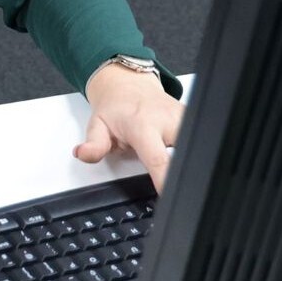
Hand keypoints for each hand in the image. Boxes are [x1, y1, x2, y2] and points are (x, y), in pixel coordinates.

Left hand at [76, 62, 183, 190]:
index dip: (165, 179)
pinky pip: (197, 140)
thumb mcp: (98, 127)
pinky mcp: (193, 117)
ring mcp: (184, 117)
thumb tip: (83, 154)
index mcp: (144, 125)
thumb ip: (94, 145)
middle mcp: (168, 120)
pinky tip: (184, 155)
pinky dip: (192, 151)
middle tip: (178, 187)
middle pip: (186, 153)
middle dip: (185, 172)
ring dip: (189, 160)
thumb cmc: (115, 109)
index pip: (158, 159)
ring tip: (177, 168)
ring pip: (195, 146)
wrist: (129, 86)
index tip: (169, 194)